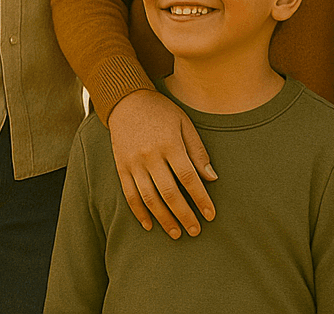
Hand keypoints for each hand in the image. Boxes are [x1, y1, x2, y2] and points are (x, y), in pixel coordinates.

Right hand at [107, 89, 216, 237]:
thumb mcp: (184, 123)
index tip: (211, 214)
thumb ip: (197, 151)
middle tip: (196, 231)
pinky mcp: (121, 167)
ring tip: (176, 233)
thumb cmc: (161, 112)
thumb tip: (212, 178)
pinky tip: (150, 225)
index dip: (200, 198)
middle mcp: (150, 155)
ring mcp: (133, 163)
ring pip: (149, 198)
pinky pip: (129, 194)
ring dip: (163, 219)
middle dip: (184, 215)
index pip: (188, 177)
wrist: (127, 101)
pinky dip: (139, 212)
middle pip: (169, 192)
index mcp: (170, 143)